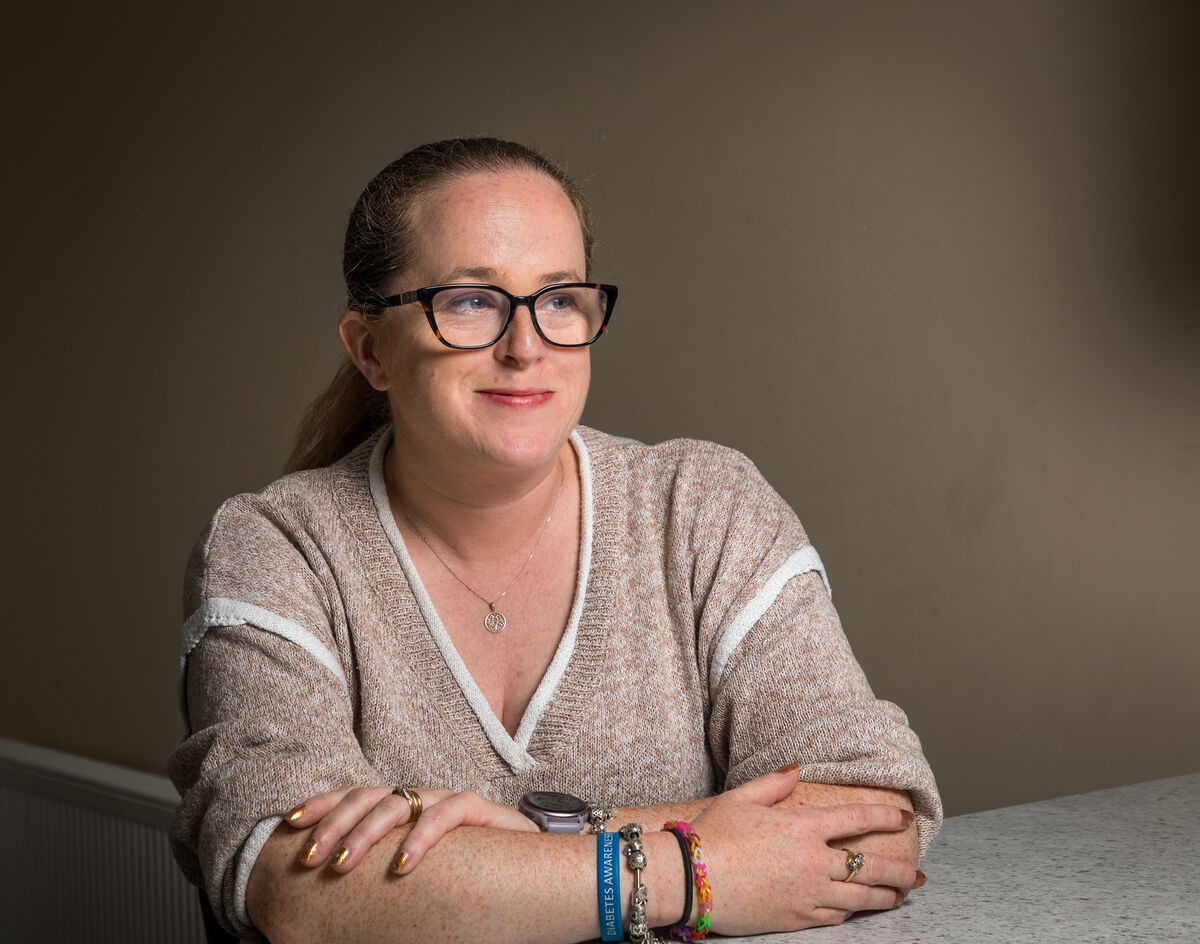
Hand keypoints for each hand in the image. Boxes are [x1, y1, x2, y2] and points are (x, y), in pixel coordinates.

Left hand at [284, 786, 537, 873]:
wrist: (534, 863)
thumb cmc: (471, 870)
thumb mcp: (417, 873)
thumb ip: (382, 875)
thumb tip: (332, 901)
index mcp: (403, 808)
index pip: (354, 795)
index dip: (321, 804)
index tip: (289, 823)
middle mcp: (422, 797)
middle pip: (368, 795)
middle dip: (333, 824)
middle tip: (309, 856)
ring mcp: (449, 799)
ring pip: (399, 801)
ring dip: (365, 832)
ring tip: (342, 864)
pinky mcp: (479, 809)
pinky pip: (446, 814)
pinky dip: (421, 838)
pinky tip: (402, 864)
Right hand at [691, 767, 918, 933]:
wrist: (690, 877)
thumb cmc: (711, 835)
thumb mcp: (741, 798)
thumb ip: (774, 783)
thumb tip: (797, 769)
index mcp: (802, 827)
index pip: (856, 818)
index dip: (885, 816)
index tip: (905, 818)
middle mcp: (812, 861)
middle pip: (868, 866)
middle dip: (900, 871)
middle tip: (919, 875)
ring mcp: (806, 893)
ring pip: (858, 898)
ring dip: (883, 897)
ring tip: (899, 897)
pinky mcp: (795, 918)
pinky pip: (834, 917)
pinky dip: (850, 913)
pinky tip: (857, 911)